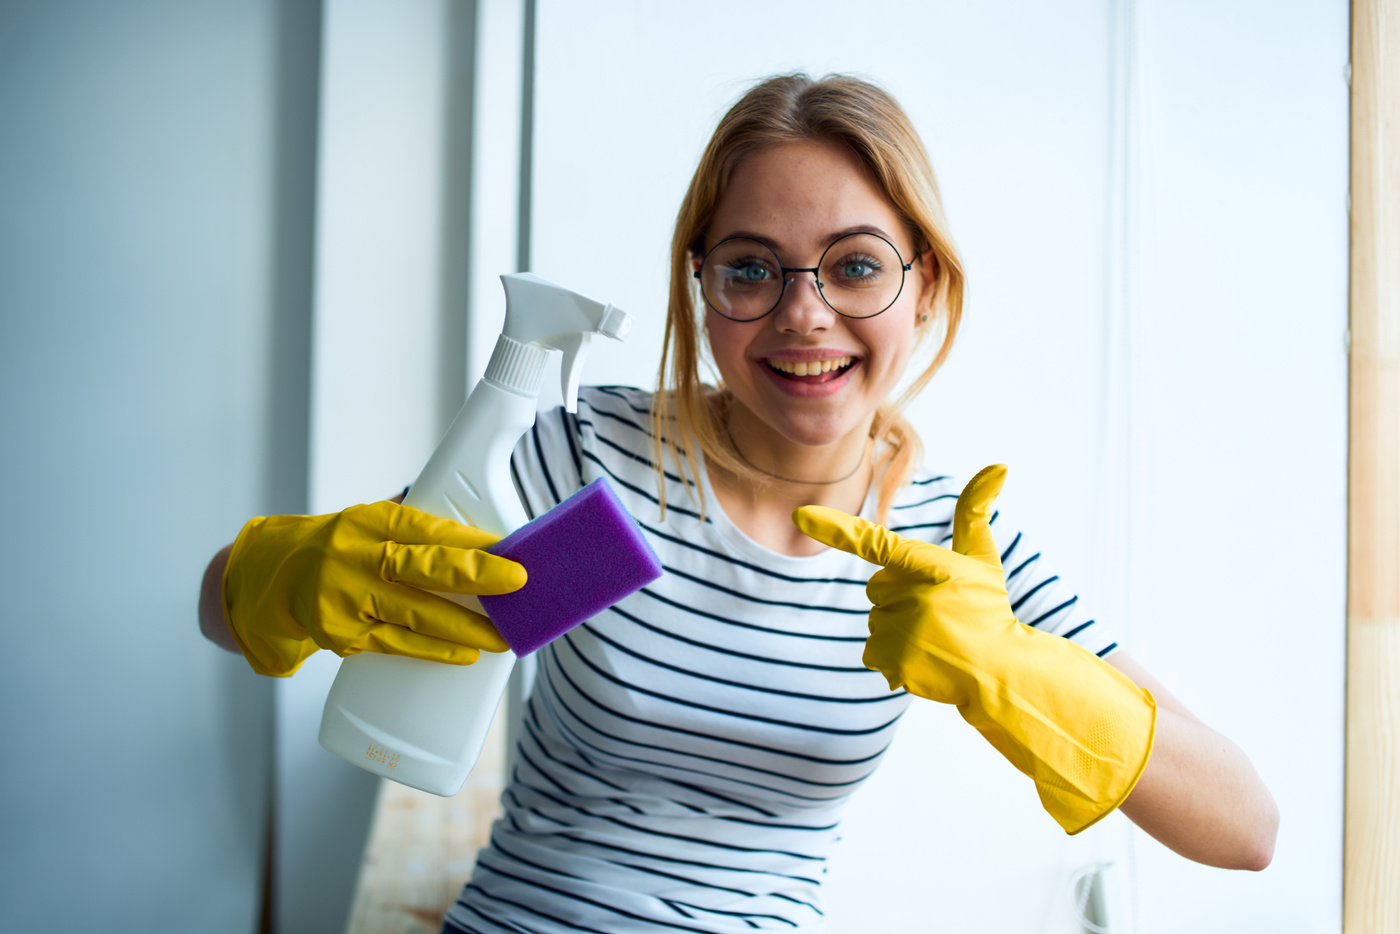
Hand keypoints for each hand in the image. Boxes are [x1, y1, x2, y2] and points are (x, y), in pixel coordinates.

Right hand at [222, 501, 525, 675]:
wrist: (266, 579)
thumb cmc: (334, 547)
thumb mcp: (366, 523)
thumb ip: (415, 526)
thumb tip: (482, 535)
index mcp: (368, 521)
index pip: (427, 527)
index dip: (470, 539)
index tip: (509, 547)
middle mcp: (355, 556)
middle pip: (424, 567)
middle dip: (477, 575)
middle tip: (518, 582)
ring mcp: (346, 598)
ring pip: (416, 614)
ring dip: (466, 627)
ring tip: (504, 635)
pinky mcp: (341, 635)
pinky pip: (397, 644)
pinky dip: (435, 650)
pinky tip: (465, 654)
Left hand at [793, 465, 1155, 833]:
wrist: (1000, 668)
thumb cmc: (988, 607)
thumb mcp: (983, 557)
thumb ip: (975, 511)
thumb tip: (999, 464)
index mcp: (926, 565)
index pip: (873, 542)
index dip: (835, 528)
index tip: (801, 516)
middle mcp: (909, 595)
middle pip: (876, 587)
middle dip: (900, 596)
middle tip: (936, 610)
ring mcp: (900, 630)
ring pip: (876, 620)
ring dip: (898, 627)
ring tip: (935, 637)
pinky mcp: (894, 661)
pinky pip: (873, 652)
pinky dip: (892, 657)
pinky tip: (923, 657)